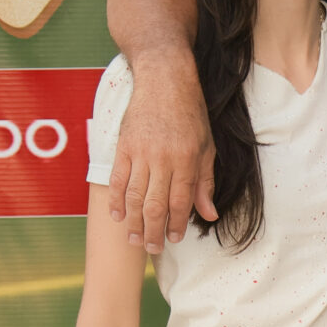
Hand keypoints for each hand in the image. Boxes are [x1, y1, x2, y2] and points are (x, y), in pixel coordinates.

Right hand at [107, 53, 216, 254]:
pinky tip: (118, 215)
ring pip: (136, 196)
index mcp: (187, 159)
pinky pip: (118, 179)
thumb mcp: (207, 145)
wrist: (164, 78)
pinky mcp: (124, 145)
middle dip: (153, 231)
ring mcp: (141, 152)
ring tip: (134, 239)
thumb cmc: (190, 112)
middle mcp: (164, 158)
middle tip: (151, 247)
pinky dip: (117, 199)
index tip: (173, 239)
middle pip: (155, 204)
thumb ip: (204, 182)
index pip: (180, 201)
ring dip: (134, 221)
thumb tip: (209, 214)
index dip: (175, 224)